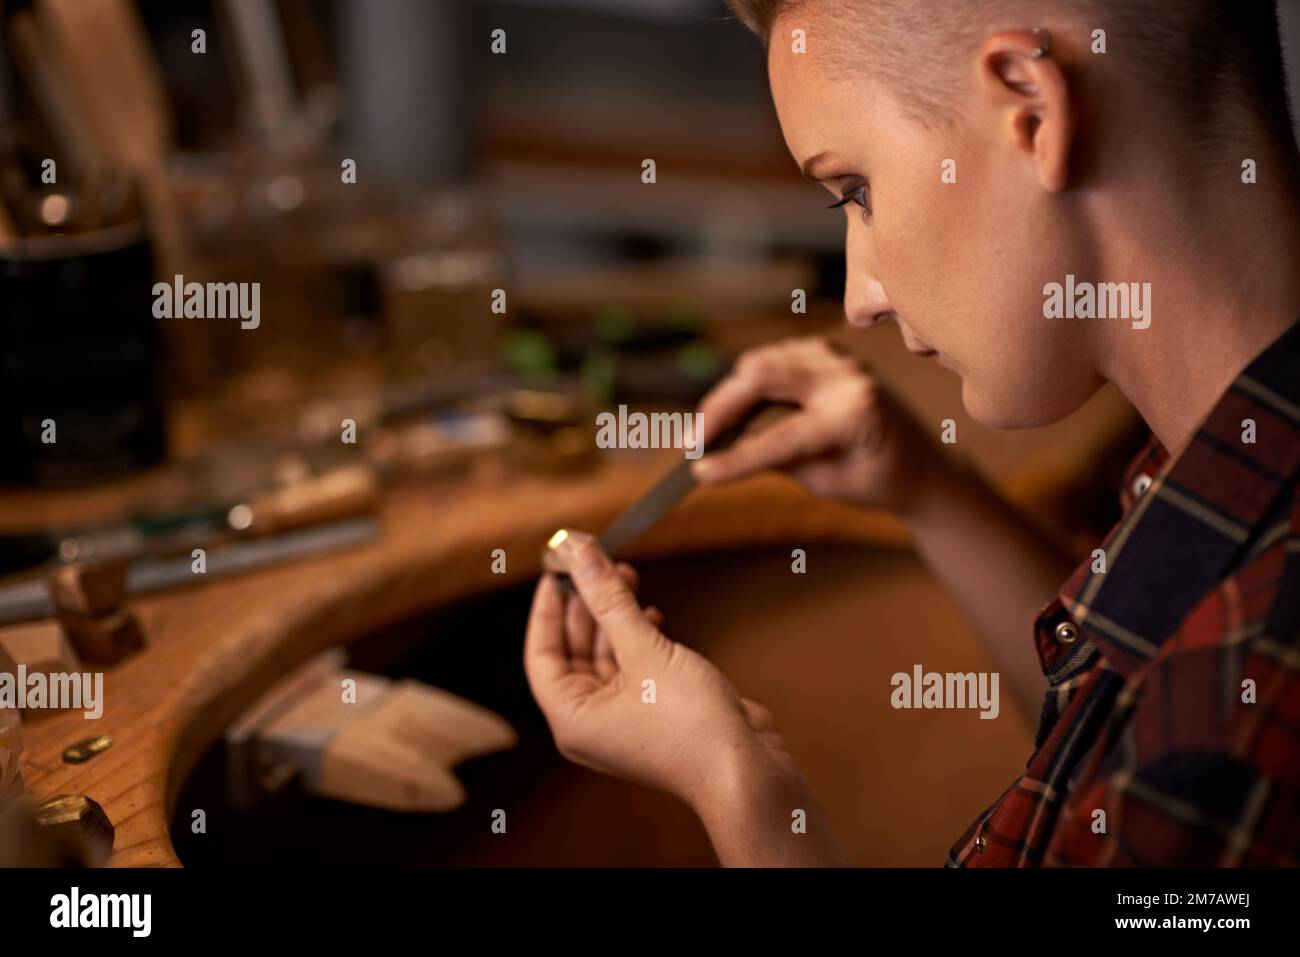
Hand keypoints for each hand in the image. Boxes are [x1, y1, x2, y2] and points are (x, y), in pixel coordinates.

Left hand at [524, 533, 795, 811]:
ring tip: (626, 576)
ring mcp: (625, 719)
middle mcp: (592, 722)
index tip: (555, 572)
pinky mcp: (656, 713)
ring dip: (615, 617)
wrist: (746, 770)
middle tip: (595, 564)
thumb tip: (582, 555)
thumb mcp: (644, 651)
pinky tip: (652, 615)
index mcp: (572, 718)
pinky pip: (634, 668)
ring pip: (608, 657)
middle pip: (575, 653)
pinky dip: (639, 639)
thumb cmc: (690, 725)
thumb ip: (611, 601)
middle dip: (587, 606)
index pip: (541, 655)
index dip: (547, 610)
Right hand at [692, 336, 945, 515]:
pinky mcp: (827, 351)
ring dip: (730, 396)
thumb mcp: (827, 483)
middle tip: (691, 444)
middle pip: (759, 376)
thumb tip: (721, 454)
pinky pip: (773, 360)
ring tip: (709, 434)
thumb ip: (778, 462)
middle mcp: (848, 375)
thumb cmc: (879, 480)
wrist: (923, 463)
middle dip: (718, 409)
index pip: (779, 437)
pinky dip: (750, 384)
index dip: (734, 458)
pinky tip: (739, 414)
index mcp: (856, 414)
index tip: (698, 473)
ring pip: (760, 364)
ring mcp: (838, 355)